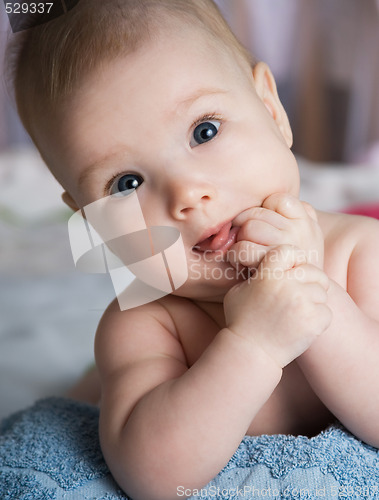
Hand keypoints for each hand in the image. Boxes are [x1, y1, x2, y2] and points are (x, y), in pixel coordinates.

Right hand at [224, 245, 331, 367]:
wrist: (251, 352)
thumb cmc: (241, 321)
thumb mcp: (238, 291)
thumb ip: (255, 274)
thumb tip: (265, 262)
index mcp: (267, 275)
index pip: (289, 251)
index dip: (294, 258)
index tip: (294, 267)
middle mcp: (286, 285)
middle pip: (312, 270)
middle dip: (310, 280)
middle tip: (303, 292)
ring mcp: (301, 303)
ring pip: (322, 292)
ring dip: (314, 300)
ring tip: (299, 312)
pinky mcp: (313, 321)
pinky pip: (326, 311)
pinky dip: (318, 318)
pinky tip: (304, 324)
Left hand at [227, 194, 323, 271]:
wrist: (297, 304)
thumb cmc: (290, 270)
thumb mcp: (298, 239)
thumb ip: (290, 216)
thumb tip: (264, 197)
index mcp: (307, 220)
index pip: (278, 199)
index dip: (263, 211)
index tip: (259, 228)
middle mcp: (302, 230)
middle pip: (258, 213)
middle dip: (245, 226)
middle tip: (245, 241)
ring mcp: (289, 246)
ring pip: (250, 228)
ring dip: (240, 241)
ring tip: (244, 255)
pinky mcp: (273, 265)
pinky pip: (244, 249)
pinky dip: (236, 255)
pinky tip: (241, 265)